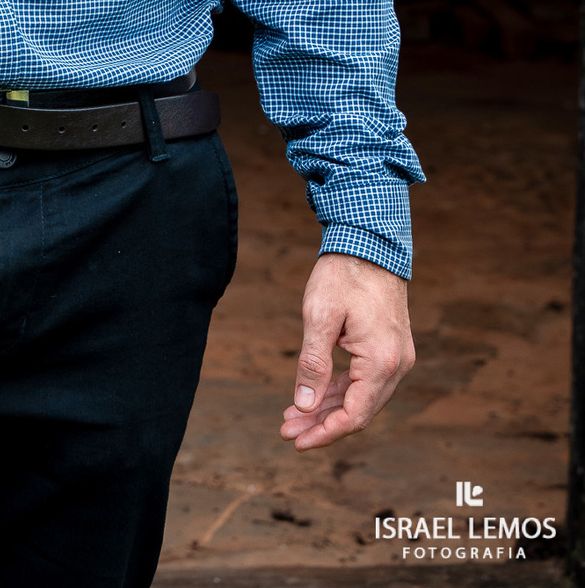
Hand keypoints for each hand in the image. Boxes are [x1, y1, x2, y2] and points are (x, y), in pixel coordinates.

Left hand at [280, 252, 414, 449]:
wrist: (370, 242)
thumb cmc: (342, 275)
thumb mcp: (320, 317)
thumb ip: (313, 364)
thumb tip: (305, 406)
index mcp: (382, 361)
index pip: (354, 416)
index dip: (324, 433)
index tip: (295, 441)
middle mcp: (397, 365)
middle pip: (358, 411)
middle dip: (321, 424)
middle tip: (286, 430)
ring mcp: (397, 357)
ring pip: (361, 397)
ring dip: (329, 409)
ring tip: (293, 416)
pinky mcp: (390, 348)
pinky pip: (365, 381)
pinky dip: (340, 391)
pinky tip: (315, 396)